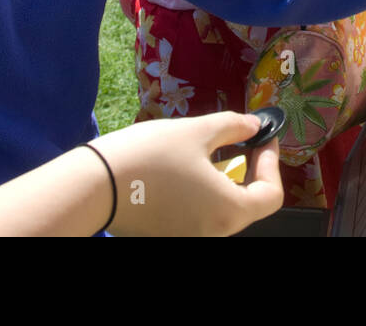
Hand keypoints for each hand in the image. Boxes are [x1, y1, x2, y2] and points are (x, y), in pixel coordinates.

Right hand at [93, 112, 282, 235]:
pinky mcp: (168, 236)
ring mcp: (189, 238)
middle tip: (240, 141)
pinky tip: (185, 171)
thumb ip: (233, 127)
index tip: (262, 139)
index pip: (270, 195)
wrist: (93, 186)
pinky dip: (201, 194)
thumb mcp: (197, 132)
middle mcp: (213, 234)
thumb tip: (255, 126)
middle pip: (247, 205)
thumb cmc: (149, 156)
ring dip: (224, 181)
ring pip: (220, 210)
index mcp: (228, 212)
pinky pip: (197, 216)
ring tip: (209, 152)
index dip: (271, 163)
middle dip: (248, 170)